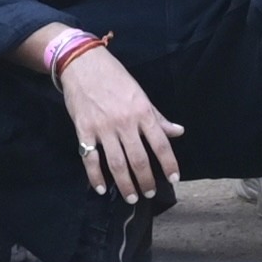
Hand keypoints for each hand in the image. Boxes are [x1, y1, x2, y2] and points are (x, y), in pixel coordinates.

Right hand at [56, 44, 187, 203]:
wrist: (83, 63)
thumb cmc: (114, 77)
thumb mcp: (140, 94)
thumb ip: (157, 116)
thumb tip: (178, 131)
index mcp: (142, 112)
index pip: (160, 143)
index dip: (169, 163)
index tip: (174, 178)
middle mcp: (125, 123)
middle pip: (139, 159)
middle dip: (146, 181)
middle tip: (149, 193)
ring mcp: (103, 128)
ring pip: (117, 164)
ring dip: (125, 185)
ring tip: (132, 198)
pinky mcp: (83, 131)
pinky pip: (90, 159)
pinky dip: (96, 177)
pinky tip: (102, 189)